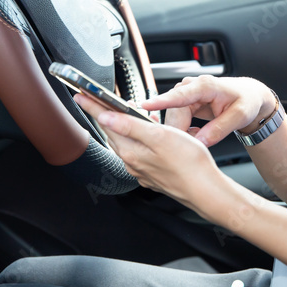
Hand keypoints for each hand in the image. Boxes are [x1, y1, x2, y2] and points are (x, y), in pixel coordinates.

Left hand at [73, 92, 227, 210]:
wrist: (205, 190)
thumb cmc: (189, 164)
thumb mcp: (159, 137)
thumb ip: (131, 126)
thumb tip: (105, 117)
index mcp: (131, 151)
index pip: (106, 123)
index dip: (93, 106)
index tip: (81, 95)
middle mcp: (133, 162)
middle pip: (113, 133)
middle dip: (106, 115)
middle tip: (99, 100)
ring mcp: (142, 169)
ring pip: (126, 142)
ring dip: (124, 125)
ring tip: (127, 111)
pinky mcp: (153, 174)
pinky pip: (138, 152)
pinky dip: (137, 138)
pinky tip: (147, 133)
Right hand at [141, 75, 275, 146]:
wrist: (246, 96)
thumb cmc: (245, 101)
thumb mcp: (240, 116)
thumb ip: (219, 130)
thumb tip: (200, 143)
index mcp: (205, 85)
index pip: (180, 95)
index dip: (162, 101)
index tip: (146, 106)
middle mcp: (191, 86)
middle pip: (174, 114)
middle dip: (182, 133)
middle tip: (199, 143)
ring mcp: (185, 93)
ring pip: (172, 119)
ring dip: (183, 132)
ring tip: (202, 135)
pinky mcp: (182, 101)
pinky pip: (174, 120)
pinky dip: (183, 130)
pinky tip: (196, 131)